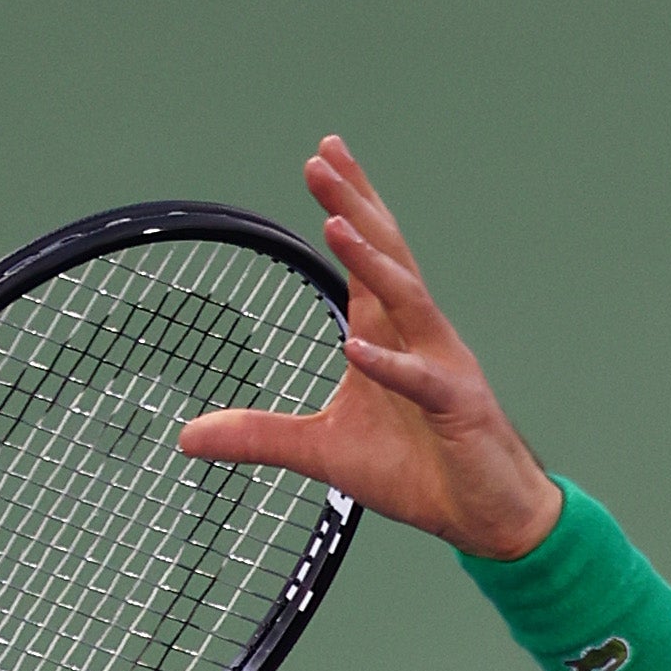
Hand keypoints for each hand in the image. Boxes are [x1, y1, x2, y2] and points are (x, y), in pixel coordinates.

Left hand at [180, 134, 562, 561]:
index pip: (367, 256)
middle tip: (322, 158)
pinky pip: (421, 381)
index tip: (321, 157)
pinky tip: (357, 347)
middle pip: (386, 255)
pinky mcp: (458, 407)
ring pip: (407, 299)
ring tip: (336, 221)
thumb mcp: (322, 451)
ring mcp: (442, 366)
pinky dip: (390, 365)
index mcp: (388, 334)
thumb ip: (258, 436)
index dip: (348, 204)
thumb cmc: (417, 471)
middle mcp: (418, 336)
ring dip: (371, 261)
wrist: (482, 514)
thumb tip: (187, 436)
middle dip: (354, 205)